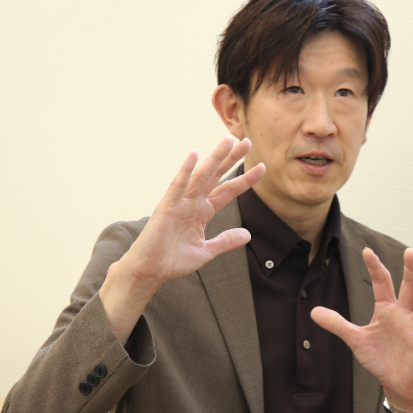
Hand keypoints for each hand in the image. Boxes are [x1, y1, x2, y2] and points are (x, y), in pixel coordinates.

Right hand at [100, 137, 264, 343]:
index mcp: (203, 212)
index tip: (262, 167)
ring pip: (201, 175)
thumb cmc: (173, 261)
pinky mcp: (167, 206)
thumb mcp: (207, 251)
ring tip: (228, 141)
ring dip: (215, 158)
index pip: (228, 191)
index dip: (245, 179)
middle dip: (232, 160)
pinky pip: (178, 185)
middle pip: (217, 176)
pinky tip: (194, 154)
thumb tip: (248, 234)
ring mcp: (180, 202)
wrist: (150, 271)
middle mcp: (193, 203)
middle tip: (247, 141)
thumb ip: (226, 241)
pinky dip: (186, 170)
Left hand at [310, 247, 412, 412]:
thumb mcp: (355, 339)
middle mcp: (403, 314)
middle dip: (409, 269)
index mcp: (386, 309)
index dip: (374, 267)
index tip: (366, 251)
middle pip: (409, 287)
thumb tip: (313, 311)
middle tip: (409, 251)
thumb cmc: (380, 358)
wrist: (396, 383)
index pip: (382, 283)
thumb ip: (337, 324)